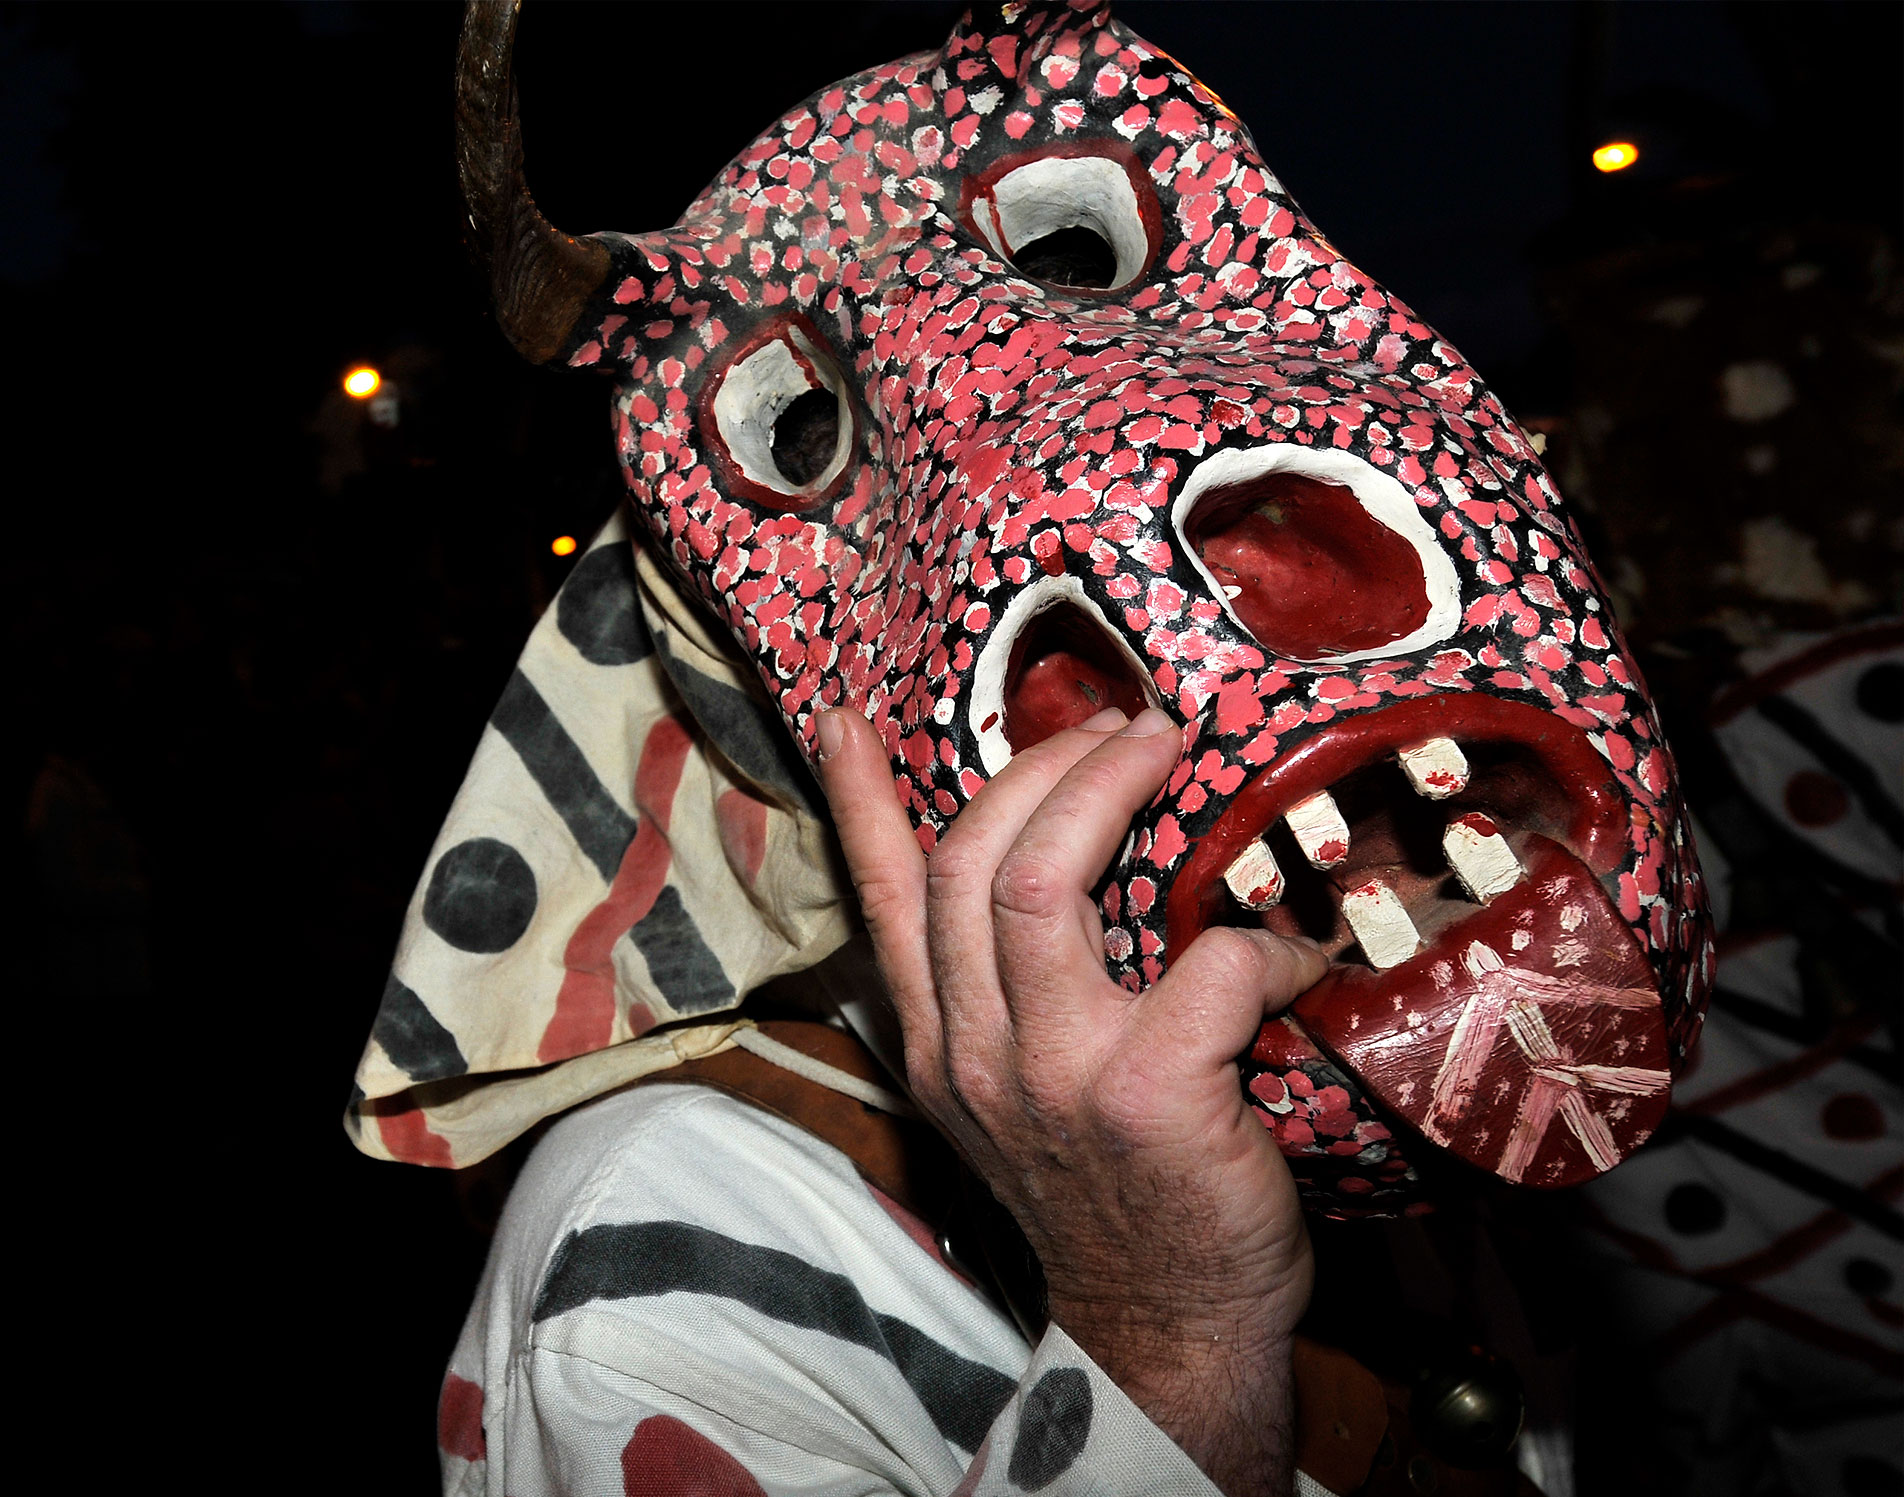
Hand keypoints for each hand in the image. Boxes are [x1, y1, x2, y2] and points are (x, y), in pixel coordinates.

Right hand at [815, 705, 1326, 1495]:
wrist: (1165, 1334)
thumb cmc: (1111, 1197)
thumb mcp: (1018, 1099)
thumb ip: (1006, 998)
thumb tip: (1049, 878)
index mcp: (937, 1044)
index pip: (883, 900)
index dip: (861, 801)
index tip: (842, 719)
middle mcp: (973, 1050)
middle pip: (972, 858)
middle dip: (1048, 766)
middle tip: (1120, 726)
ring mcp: (1052, 1072)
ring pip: (1044, 879)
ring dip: (1117, 793)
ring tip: (1170, 751)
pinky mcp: (1147, 1094)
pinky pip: (1207, 965)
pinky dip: (1263, 944)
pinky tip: (1292, 958)